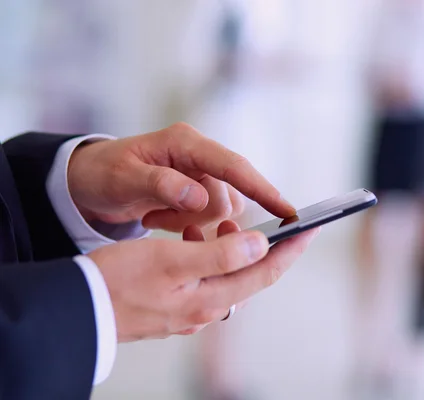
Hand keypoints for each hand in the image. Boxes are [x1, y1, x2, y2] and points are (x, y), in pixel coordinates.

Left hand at [67, 122, 294, 231]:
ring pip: (220, 212)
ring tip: (153, 216)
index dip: (263, 189)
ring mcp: (201, 175)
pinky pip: (208, 218)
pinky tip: (157, 218)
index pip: (234, 167)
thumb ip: (161, 184)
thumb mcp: (123, 178)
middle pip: (228, 197)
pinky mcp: (199, 191)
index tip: (288, 212)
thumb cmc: (103, 173)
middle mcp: (200, 156)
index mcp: (186, 144)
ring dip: (189, 224)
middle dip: (198, 217)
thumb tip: (200, 197)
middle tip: (156, 218)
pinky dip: (184, 226)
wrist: (89, 181)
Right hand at [87, 222, 319, 341]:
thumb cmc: (117, 281)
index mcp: (211, 299)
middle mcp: (205, 310)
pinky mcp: (172, 306)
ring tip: (218, 224)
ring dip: (230, 249)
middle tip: (263, 223)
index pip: (265, 272)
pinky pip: (203, 279)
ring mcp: (188, 311)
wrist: (75, 308)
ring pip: (226, 276)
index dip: (291, 249)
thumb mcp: (171, 261)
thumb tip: (260, 247)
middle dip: (261, 247)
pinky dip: (206, 256)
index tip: (310, 228)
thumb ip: (220, 255)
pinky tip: (189, 239)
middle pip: (250, 276)